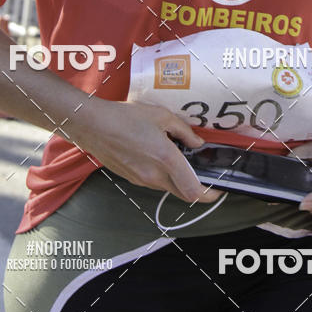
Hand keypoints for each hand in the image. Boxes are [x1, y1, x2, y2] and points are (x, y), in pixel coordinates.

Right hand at [70, 98, 221, 204]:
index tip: (218, 190)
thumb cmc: (125, 117)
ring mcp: (141, 180)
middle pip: (183, 193)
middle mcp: (155, 175)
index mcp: (166, 159)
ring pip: (167, 186)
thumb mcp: (161, 116)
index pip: (194, 190)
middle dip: (196, 188)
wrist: (93, 126)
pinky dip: (161, 174)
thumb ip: (183, 131)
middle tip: (202, 174)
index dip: (210, 195)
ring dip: (177, 178)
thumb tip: (197, 142)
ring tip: (175, 157)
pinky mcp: (131, 178)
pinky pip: (153, 181)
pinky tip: (156, 155)